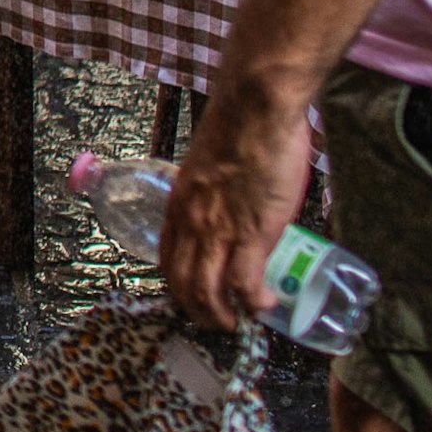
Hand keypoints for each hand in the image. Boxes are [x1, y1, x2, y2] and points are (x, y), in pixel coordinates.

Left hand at [161, 78, 315, 328]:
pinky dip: (254, 302)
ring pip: (207, 291)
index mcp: (178, 203)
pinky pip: (245, 283)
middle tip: (217, 322)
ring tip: (238, 323)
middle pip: (182, 282)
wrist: (256, 108)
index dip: (178, 285)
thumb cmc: (241, 129)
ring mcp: (219, 228)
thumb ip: (215, 194)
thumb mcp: (212, 168)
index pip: (166, 257)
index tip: (193, 298)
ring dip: (221, 316)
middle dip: (197, 311)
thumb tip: (232, 211)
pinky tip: (265, 306)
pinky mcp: (251, 231)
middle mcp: (191, 221)